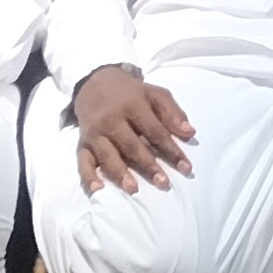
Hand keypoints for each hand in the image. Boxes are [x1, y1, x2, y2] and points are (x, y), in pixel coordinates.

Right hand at [70, 63, 196, 192]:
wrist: (95, 83)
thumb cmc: (131, 94)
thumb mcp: (154, 94)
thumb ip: (172, 112)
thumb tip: (190, 133)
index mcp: (133, 105)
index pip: (155, 131)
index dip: (171, 150)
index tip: (185, 167)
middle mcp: (112, 120)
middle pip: (132, 146)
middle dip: (148, 165)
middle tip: (164, 183)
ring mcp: (95, 133)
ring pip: (108, 156)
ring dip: (120, 174)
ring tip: (134, 190)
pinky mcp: (82, 143)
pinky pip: (82, 162)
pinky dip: (88, 177)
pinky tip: (98, 189)